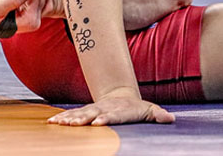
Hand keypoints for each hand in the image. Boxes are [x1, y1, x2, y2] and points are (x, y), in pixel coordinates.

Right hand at [47, 93, 173, 125]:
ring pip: (79, 114)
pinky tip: (52, 122)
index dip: (106, 118)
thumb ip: (159, 115)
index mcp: (120, 111)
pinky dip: (62, 118)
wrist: (121, 98)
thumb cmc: (137, 110)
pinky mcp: (85, 113)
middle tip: (74, 124)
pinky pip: (72, 115)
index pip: (113, 115)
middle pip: (92, 114)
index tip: (99, 122)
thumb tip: (170, 118)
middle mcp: (104, 109)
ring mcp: (93, 110)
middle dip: (83, 118)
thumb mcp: (150, 110)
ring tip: (58, 123)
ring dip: (69, 118)